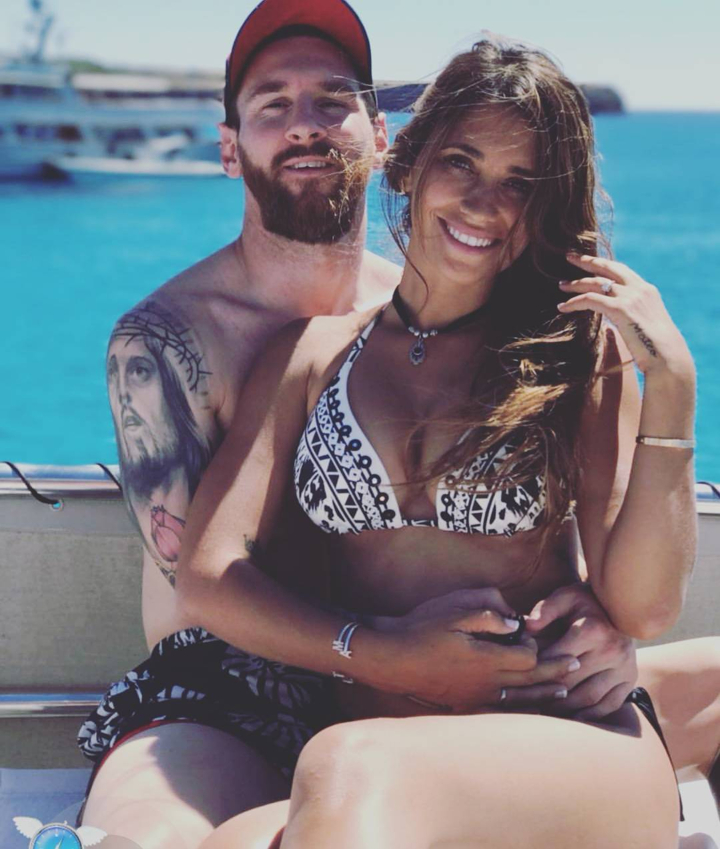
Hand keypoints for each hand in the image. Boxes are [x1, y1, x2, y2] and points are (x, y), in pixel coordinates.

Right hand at [377, 588, 576, 712]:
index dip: (537, 645)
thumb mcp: (454, 612)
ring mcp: (476, 696)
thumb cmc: (422, 629)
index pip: (528, 657)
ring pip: (520, 698)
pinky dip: (522, 706)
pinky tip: (527, 703)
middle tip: (576, 666)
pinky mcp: (466, 702)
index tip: (539, 635)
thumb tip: (516, 622)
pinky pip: (503, 708)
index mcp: (486, 658)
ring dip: (543, 693)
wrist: (393, 658)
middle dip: (554, 672)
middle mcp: (486, 682)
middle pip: (530, 679)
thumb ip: (489, 615)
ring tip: (563, 692)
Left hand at [505, 583, 637, 719]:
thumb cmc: (585, 601)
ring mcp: (624, 667)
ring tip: (541, 712)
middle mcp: (612, 650)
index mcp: (592, 630)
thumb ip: (545, 610)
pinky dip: (588, 716)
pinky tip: (570, 717)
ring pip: (588, 698)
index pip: (557, 658)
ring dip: (564, 709)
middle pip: (570, 681)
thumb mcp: (565, 597)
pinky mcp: (630, 680)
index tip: (518, 677)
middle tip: (523, 700)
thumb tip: (527, 625)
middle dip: (545, 692)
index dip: (536, 669)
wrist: (623, 604)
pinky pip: (608, 705)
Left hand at [558, 254, 693, 377]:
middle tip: (570, 256)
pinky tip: (563, 307)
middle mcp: (639, 289)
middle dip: (587, 260)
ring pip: (596, 282)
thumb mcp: (643, 326)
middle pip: (608, 267)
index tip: (588, 261)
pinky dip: (573, 302)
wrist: (667, 357)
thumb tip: (611, 324)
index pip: (621, 270)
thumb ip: (628, 318)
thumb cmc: (656, 349)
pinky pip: (590, 300)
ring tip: (561, 285)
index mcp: (647, 290)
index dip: (603, 265)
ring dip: (576, 284)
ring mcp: (630, 297)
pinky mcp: (620, 309)